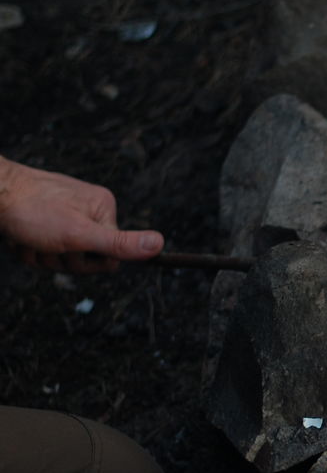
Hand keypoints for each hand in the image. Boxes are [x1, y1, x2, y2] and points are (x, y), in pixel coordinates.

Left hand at [0, 155, 163, 272]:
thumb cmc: (32, 211)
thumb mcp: (80, 234)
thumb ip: (121, 244)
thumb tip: (160, 244)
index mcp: (103, 210)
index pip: (111, 257)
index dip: (88, 262)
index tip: (69, 248)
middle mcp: (87, 210)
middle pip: (86, 258)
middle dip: (61, 258)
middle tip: (44, 242)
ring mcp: (64, 215)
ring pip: (61, 256)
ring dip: (41, 254)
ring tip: (28, 236)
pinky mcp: (43, 219)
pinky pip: (44, 248)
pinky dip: (29, 248)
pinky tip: (20, 235)